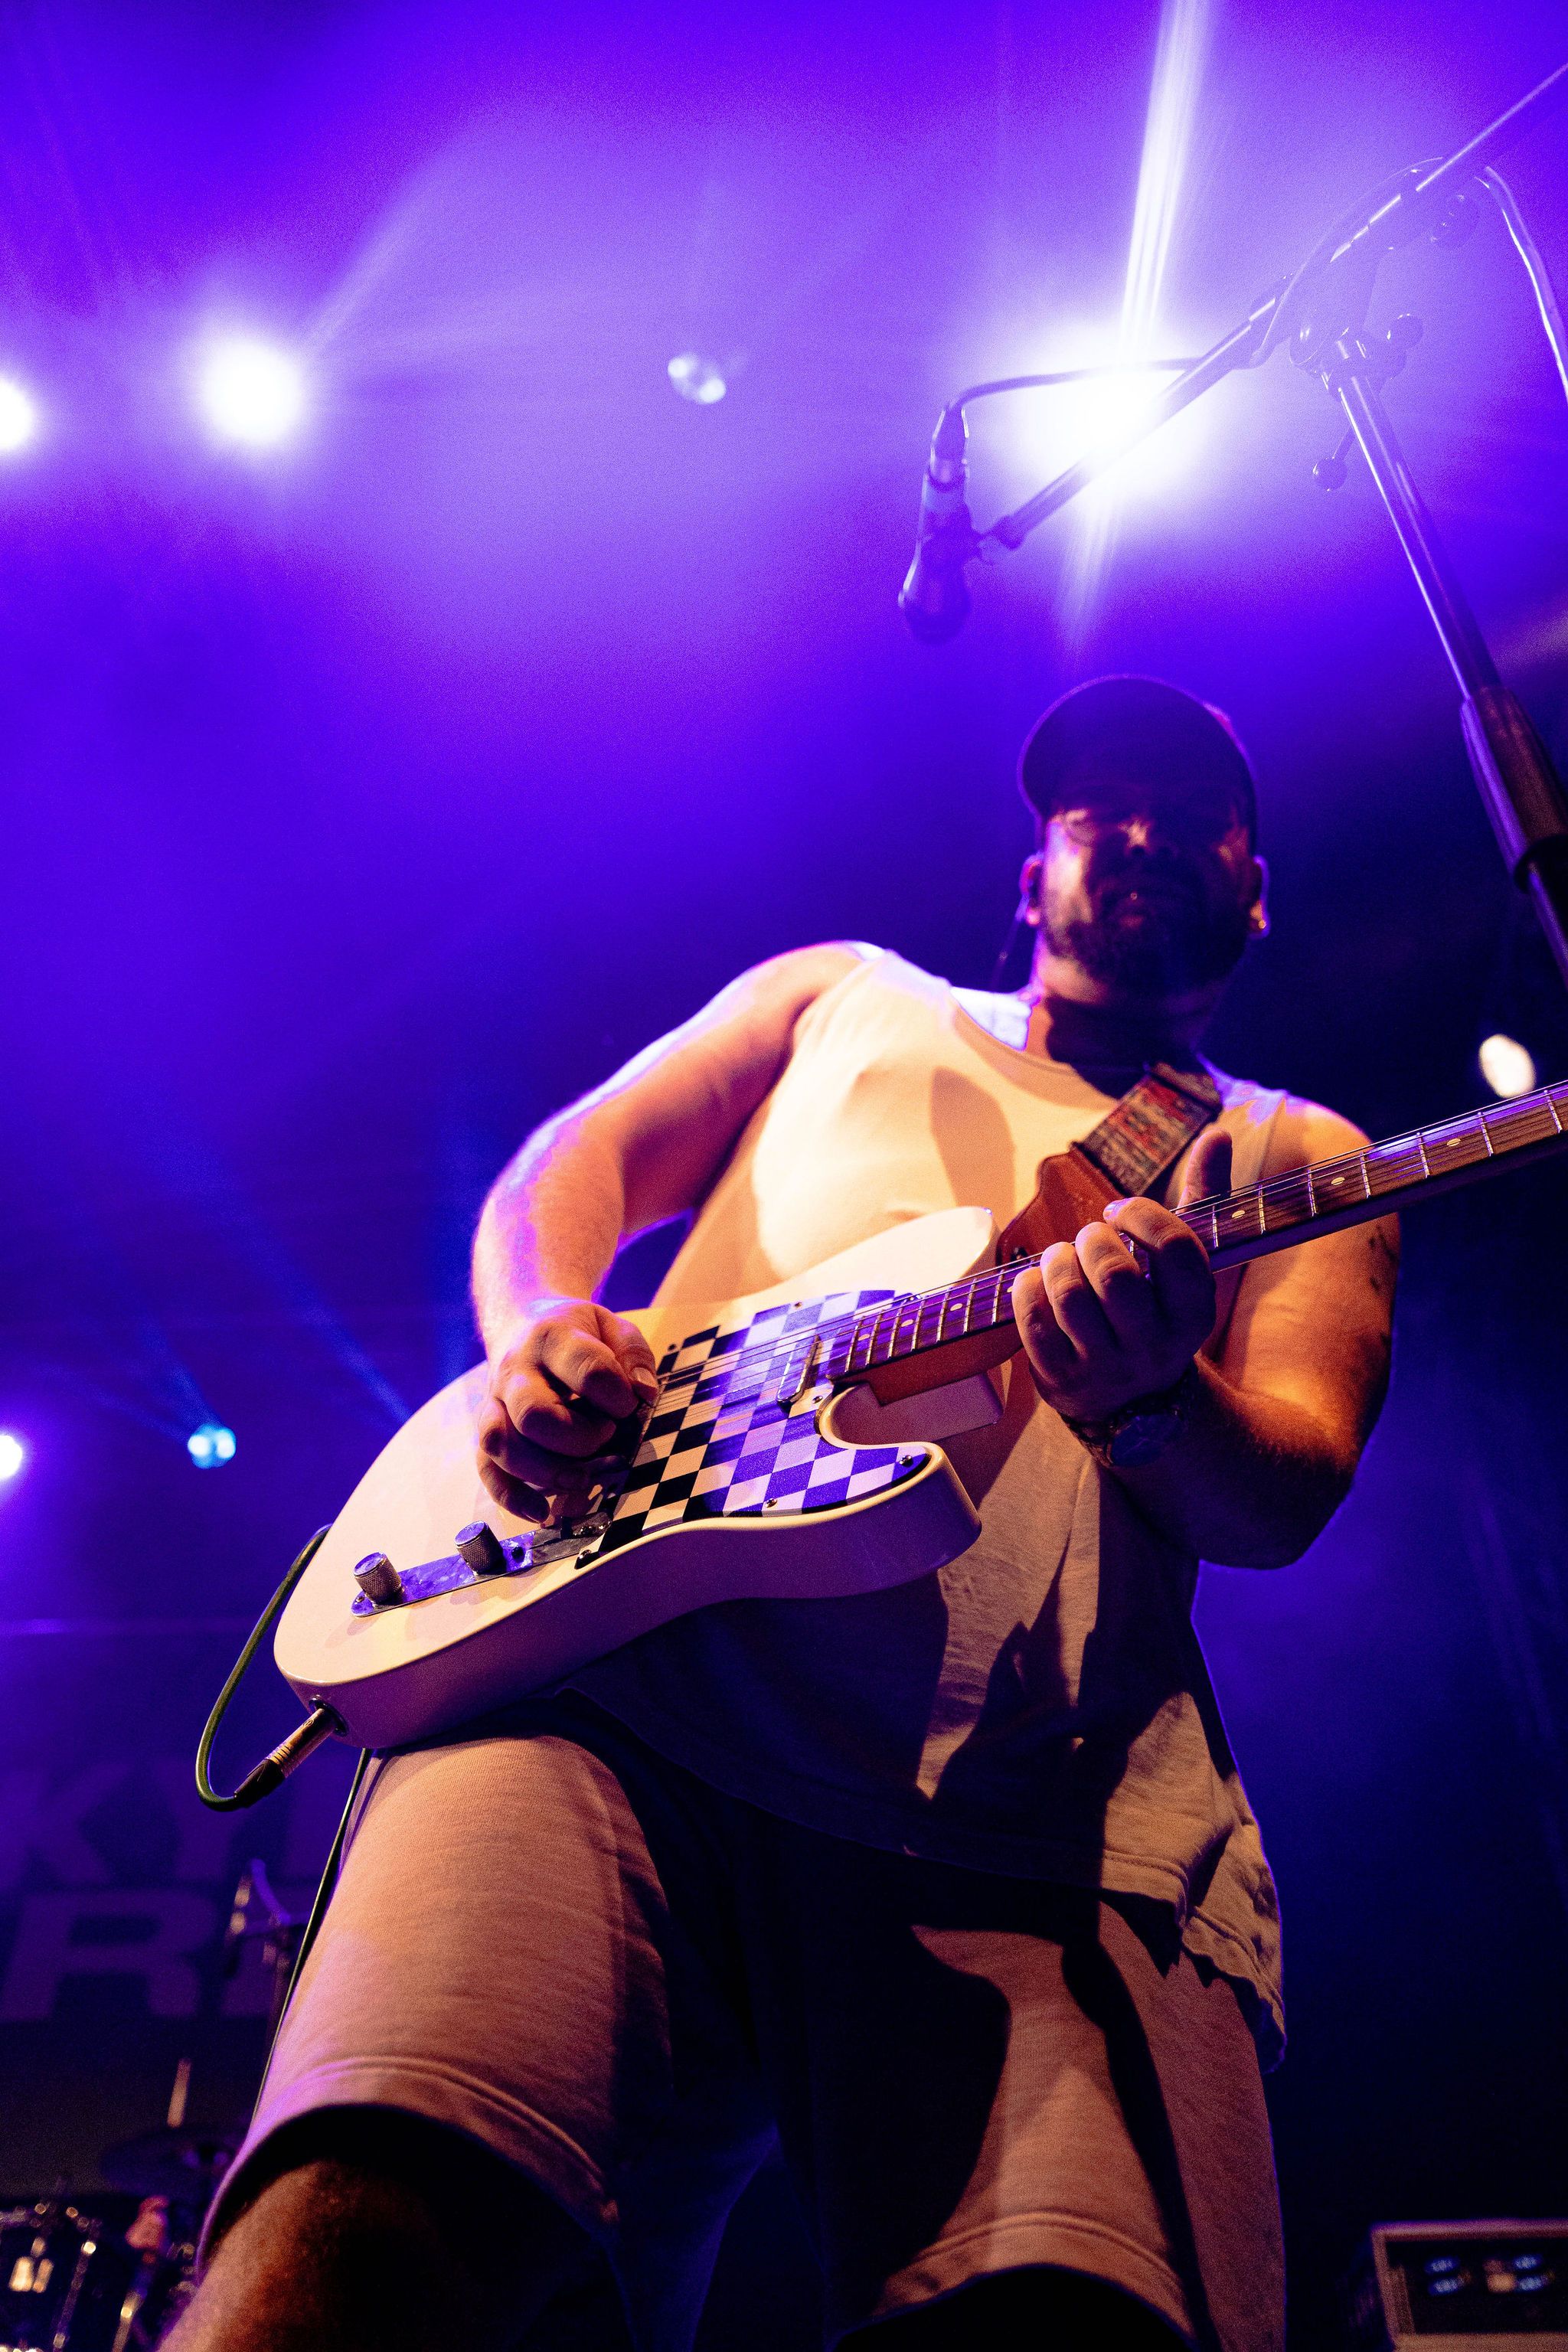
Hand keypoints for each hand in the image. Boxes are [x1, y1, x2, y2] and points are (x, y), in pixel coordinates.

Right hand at [476, 1300, 659, 1523]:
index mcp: (554, 1337)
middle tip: (607, 1434)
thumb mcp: (612, 1326)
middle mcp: (516, 1370)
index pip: (586, 1368)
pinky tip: (543, 1511)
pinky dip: (512, 1496)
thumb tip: (643, 1395)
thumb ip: (633, 1356)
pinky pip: (487, 1469)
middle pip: (534, 1414)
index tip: (629, 1403)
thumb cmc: (577, 1332)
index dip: (616, 1394)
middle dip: (579, 1439)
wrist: (521, 1322)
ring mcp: (495, 1401)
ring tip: (583, 1476)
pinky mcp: (486, 1430)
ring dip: (548, 1472)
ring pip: (502, 1445)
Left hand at [1011, 1125, 1231, 1426]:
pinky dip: (1027, 1289)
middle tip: (1088, 1237)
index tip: (1118, 1211)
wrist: (1136, 1404)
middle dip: (1092, 1240)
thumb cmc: (1156, 1309)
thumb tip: (1218, 1132)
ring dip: (1057, 1261)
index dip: (1141, 1215)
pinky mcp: (1062, 1379)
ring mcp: (1107, 1367)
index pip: (1179, 1250)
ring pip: (1071, 1298)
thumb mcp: (1184, 1266)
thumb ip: (1202, 1198)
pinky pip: (1034, 1323)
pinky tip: (1036, 1281)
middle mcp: (1156, 1345)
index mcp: (1196, 1312)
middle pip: (1117, 1276)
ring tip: (1061, 1256)